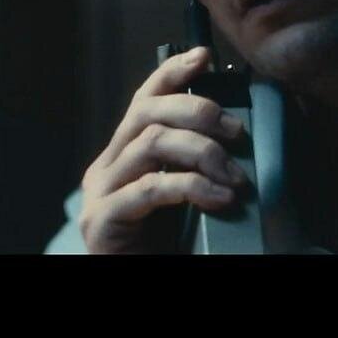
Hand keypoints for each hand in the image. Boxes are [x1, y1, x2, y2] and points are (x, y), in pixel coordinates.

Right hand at [78, 46, 247, 252]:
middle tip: (237, 133)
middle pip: (147, 113)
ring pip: (151, 143)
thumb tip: (236, 130)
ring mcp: (100, 195)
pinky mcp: (104, 223)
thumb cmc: (168, 246)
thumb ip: (193, 165)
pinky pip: (150, 189)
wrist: (143, 279)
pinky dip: (192, 187)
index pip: (143, 100)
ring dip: (202, 151)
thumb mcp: (185, 197)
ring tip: (234, 176)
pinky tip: (221, 199)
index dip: (172, 73)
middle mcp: (105, 168)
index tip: (204, 58)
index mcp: (122, 156)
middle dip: (198, 111)